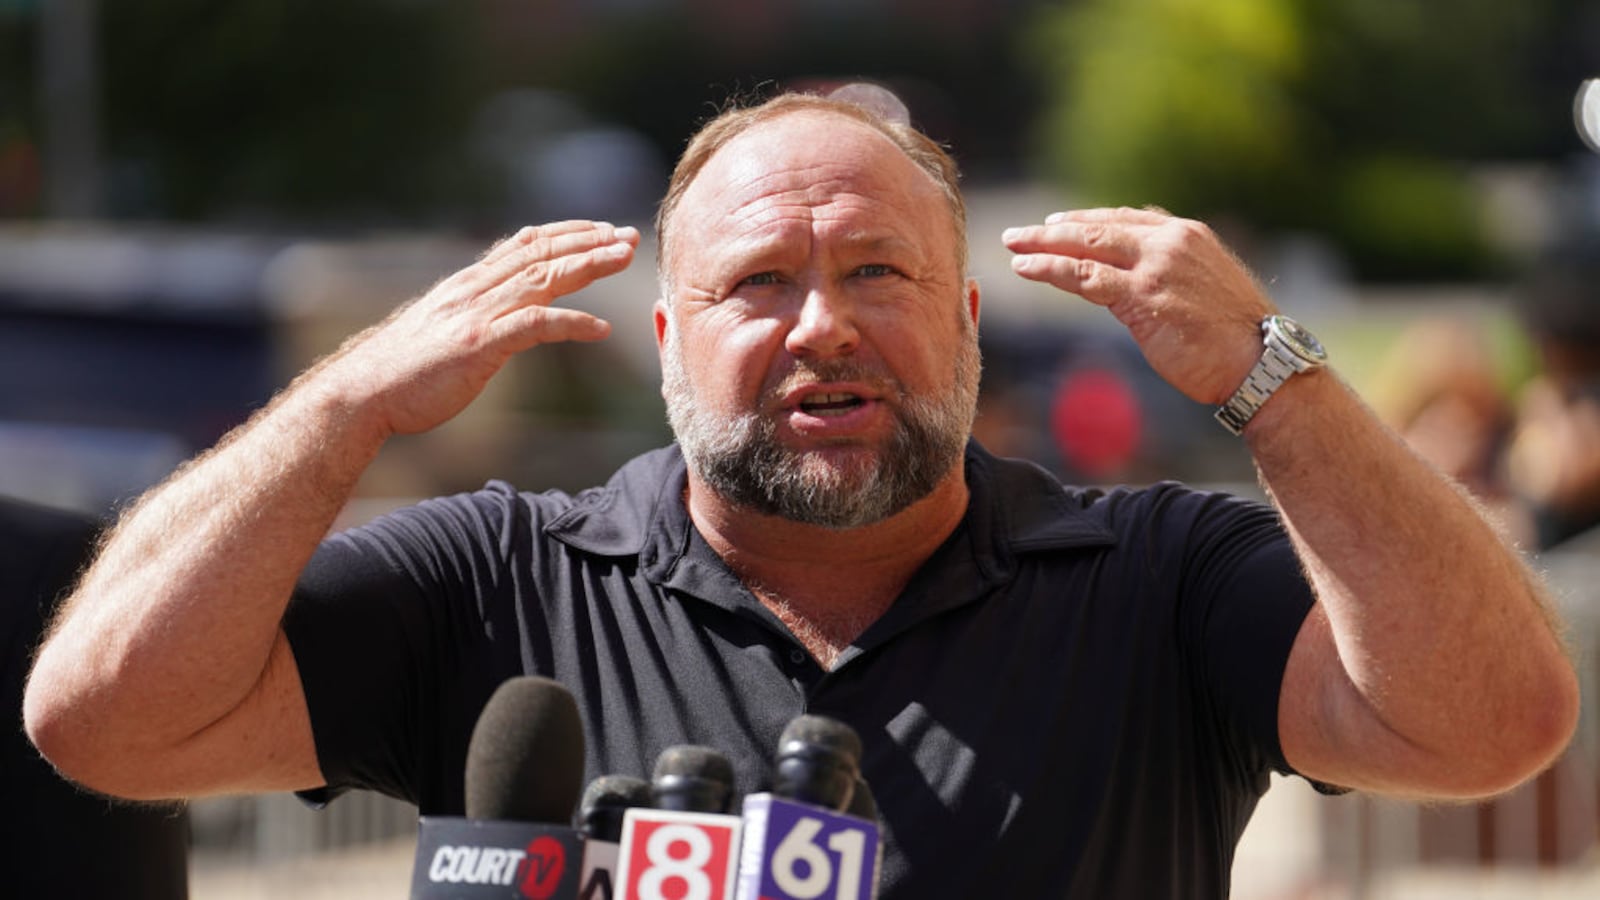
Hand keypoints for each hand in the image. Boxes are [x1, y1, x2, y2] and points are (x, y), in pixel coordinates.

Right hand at [324, 220, 639, 436]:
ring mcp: (476, 314)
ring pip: (543, 278)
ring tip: (625, 258)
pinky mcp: (479, 344)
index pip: (524, 244)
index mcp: (467, 284)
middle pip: (541, 253)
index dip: (566, 233)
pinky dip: (572, 323)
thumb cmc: (401, 371)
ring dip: (589, 264)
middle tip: (629, 235)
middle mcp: (474, 290)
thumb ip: (471, 314)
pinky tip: (601, 329)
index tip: (600, 229)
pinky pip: (535, 326)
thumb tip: (495, 316)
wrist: (362, 392)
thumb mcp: (441, 329)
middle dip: (589, 240)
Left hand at [1003, 207, 1272, 404]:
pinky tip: (1026, 269)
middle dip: (1055, 229)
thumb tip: (1137, 285)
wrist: (1263, 363)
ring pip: (1087, 246)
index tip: (1059, 223)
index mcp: (1187, 236)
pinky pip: (1085, 276)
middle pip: (1100, 227)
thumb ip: (1170, 277)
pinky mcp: (1143, 296)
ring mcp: (1156, 266)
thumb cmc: (1238, 340)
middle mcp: (1170, 242)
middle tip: (1019, 233)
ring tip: (1013, 247)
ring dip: (1044, 245)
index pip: (1127, 219)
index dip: (1089, 221)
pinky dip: (1051, 269)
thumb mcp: (1204, 292)